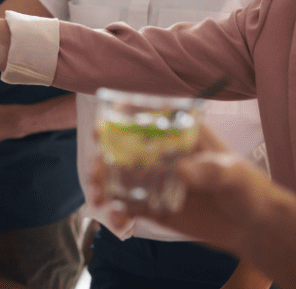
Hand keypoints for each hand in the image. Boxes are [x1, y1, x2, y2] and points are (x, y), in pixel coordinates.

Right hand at [90, 125, 266, 253]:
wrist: (252, 228)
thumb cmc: (248, 189)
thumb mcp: (233, 174)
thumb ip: (208, 169)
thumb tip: (180, 171)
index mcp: (179, 135)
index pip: (146, 119)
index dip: (121, 119)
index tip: (104, 127)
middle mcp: (161, 154)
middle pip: (121, 148)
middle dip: (102, 158)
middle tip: (96, 172)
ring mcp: (154, 180)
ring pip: (118, 177)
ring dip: (102, 185)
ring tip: (100, 199)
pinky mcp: (152, 206)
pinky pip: (127, 206)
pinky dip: (118, 212)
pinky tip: (118, 220)